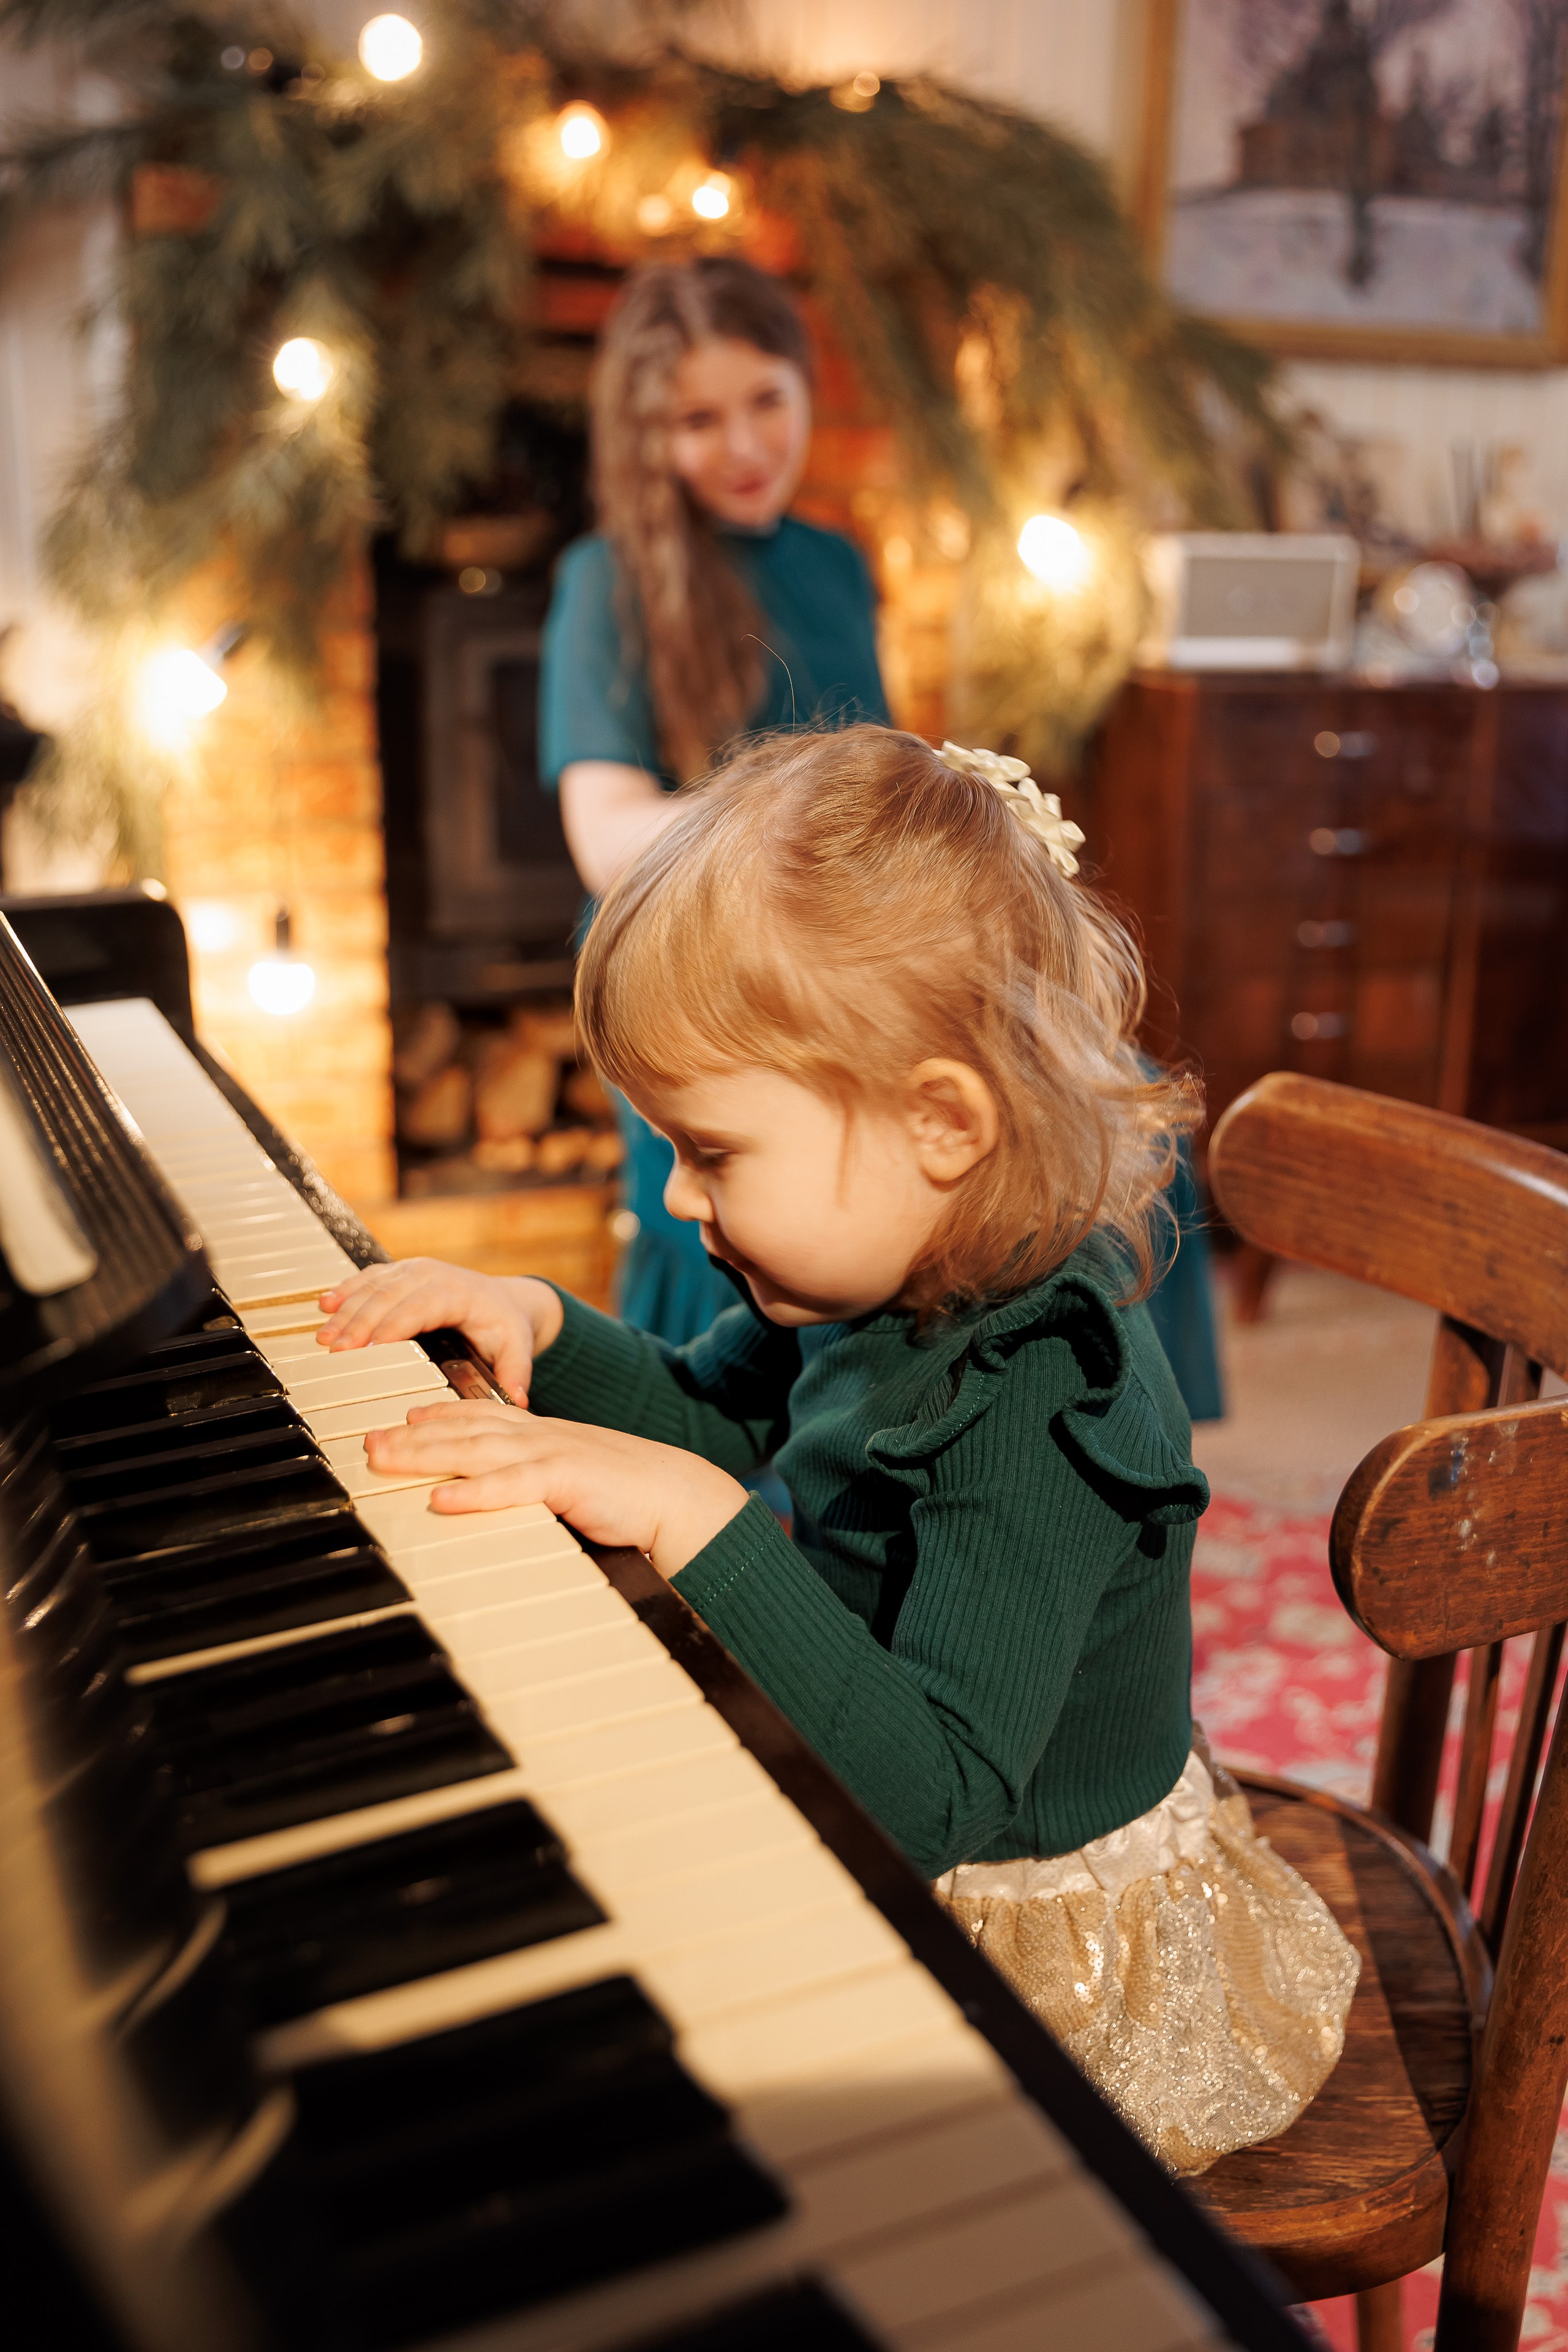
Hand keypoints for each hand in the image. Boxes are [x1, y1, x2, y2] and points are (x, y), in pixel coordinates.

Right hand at [316, 1260, 562, 1403]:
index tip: (369, 1348)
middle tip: (335, 1351)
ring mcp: (414, 1270)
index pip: (421, 1307)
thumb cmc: (505, 1325)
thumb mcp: (517, 1346)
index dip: (393, 1325)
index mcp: (458, 1292)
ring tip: (324, 1336)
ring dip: (346, 1310)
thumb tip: (517, 1398)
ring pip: (374, 1286)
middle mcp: (433, 1275)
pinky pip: (369, 1277)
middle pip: (389, 1296)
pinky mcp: (400, 1271)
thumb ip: (517, 1371)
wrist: (504, 1299)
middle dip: (360, 1323)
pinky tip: (324, 1305)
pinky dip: (346, 1289)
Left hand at [365, 1400, 749, 1578]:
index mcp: (540, 1434)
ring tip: (382, 1458)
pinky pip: (513, 1486)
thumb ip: (532, 1478)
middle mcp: (538, 1436)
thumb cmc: (623, 1495)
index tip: (398, 1416)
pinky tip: (441, 1500)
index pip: (479, 1416)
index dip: (436, 1414)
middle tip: (365, 1440)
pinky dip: (475, 1493)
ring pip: (476, 1450)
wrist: (678, 1496)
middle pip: (462, 1430)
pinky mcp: (567, 1482)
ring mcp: (551, 1455)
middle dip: (410, 1434)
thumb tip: (494, 1491)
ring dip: (424, 1454)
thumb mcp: (569, 1479)